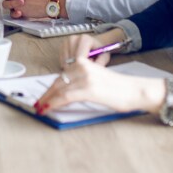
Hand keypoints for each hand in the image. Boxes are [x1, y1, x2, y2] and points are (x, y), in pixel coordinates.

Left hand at [34, 34, 156, 115]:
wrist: (135, 90)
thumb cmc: (119, 88)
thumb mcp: (97, 78)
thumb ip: (81, 80)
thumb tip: (65, 91)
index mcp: (84, 63)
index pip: (62, 75)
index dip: (50, 87)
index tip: (42, 96)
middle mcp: (83, 67)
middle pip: (58, 82)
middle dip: (46, 95)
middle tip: (37, 104)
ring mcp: (85, 77)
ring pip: (59, 89)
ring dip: (46, 101)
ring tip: (39, 109)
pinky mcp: (89, 89)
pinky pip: (65, 96)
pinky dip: (53, 103)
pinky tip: (47, 109)